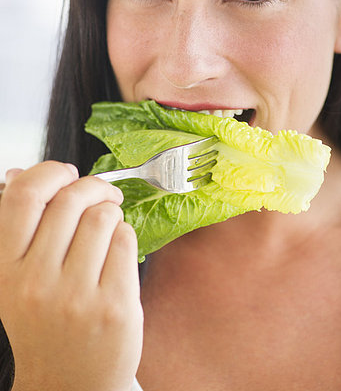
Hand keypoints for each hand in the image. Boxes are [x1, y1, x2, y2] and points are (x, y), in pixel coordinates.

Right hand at [0, 162, 142, 390]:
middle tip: (102, 194)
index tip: (65, 173)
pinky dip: (126, 234)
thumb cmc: (46, 328)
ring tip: (109, 226)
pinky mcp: (115, 305)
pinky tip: (118, 251)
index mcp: (7, 272)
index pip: (23, 198)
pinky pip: (126, 240)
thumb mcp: (16, 281)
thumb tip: (17, 173)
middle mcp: (37, 283)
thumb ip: (19, 229)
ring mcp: (77, 296)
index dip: (48, 172)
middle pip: (71, 199)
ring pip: (102, 216)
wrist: (70, 388)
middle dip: (93, 186)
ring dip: (111, 212)